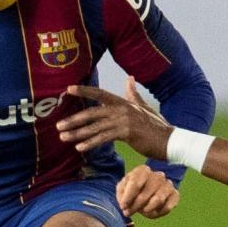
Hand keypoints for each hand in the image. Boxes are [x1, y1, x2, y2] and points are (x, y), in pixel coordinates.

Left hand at [58, 76, 173, 159]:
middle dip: (74, 120)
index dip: (84, 91)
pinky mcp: (127, 133)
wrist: (169, 140)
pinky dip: (91, 143)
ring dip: (78, 133)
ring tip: (64, 138)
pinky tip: (80, 148)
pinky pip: (104, 138)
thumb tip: (129, 78)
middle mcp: (122, 108)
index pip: (100, 93)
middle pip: (92, 112)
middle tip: (59, 126)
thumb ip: (133, 93)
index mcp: (123, 102)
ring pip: (95, 127)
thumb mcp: (144, 107)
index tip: (68, 90)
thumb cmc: (157, 125)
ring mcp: (124, 120)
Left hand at [116, 164, 180, 218]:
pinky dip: (159, 212)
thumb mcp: (122, 189)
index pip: (135, 183)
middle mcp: (157, 175)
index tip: (123, 207)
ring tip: (142, 211)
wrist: (147, 194)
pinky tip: (153, 212)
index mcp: (143, 171)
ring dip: (147, 209)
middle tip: (128, 213)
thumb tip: (125, 203)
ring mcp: (168, 184)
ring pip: (158, 199)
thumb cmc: (133, 191)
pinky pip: (168, 206)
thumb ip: (122, 194)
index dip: (128, 197)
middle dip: (135, 206)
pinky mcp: (175, 195)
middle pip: (145, 194)